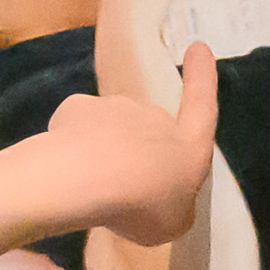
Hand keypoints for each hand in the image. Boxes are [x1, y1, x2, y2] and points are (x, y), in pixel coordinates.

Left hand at [4, 46, 217, 238]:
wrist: (88, 180)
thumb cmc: (144, 206)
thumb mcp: (175, 223)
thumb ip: (175, 207)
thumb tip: (168, 200)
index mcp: (188, 145)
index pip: (203, 106)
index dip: (202, 78)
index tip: (198, 47)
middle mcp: (155, 117)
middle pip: (150, 126)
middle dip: (139, 148)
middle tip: (124, 186)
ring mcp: (116, 107)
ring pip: (112, 126)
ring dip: (106, 148)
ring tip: (90, 184)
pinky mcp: (77, 107)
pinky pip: (79, 125)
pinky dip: (74, 142)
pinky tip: (66, 167)